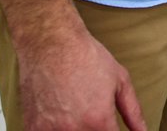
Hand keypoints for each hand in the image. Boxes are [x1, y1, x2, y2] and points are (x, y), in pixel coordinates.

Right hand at [16, 25, 145, 130]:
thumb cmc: (86, 58)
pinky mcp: (32, 128)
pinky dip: (57, 129)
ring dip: (77, 130)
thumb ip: (133, 112)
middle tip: (93, 115)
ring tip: (76, 111)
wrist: (51, 43)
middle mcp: (73, 130)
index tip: (111, 127)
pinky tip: (61, 116)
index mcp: (98, 120)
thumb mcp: (120, 82)